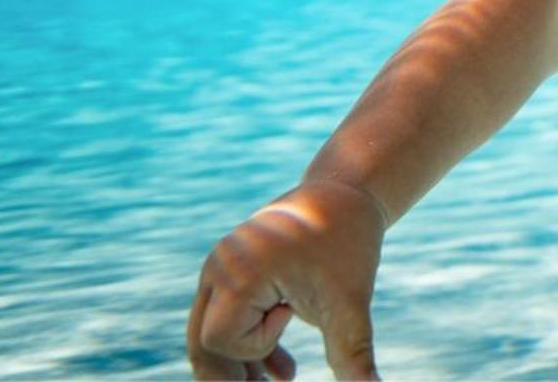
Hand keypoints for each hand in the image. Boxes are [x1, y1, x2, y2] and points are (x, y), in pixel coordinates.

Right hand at [187, 178, 388, 380]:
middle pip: (204, 341)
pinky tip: (285, 372)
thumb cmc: (349, 244)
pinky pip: (228, 315)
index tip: (290, 314)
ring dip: (241, 367)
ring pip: (214, 332)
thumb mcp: (351, 303)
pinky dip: (251, 345)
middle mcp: (220, 267)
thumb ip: (353, 354)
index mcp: (238, 271)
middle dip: (228, 377)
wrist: (348, 193)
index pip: (221, 339)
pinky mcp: (235, 270)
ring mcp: (223, 267)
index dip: (256, 343)